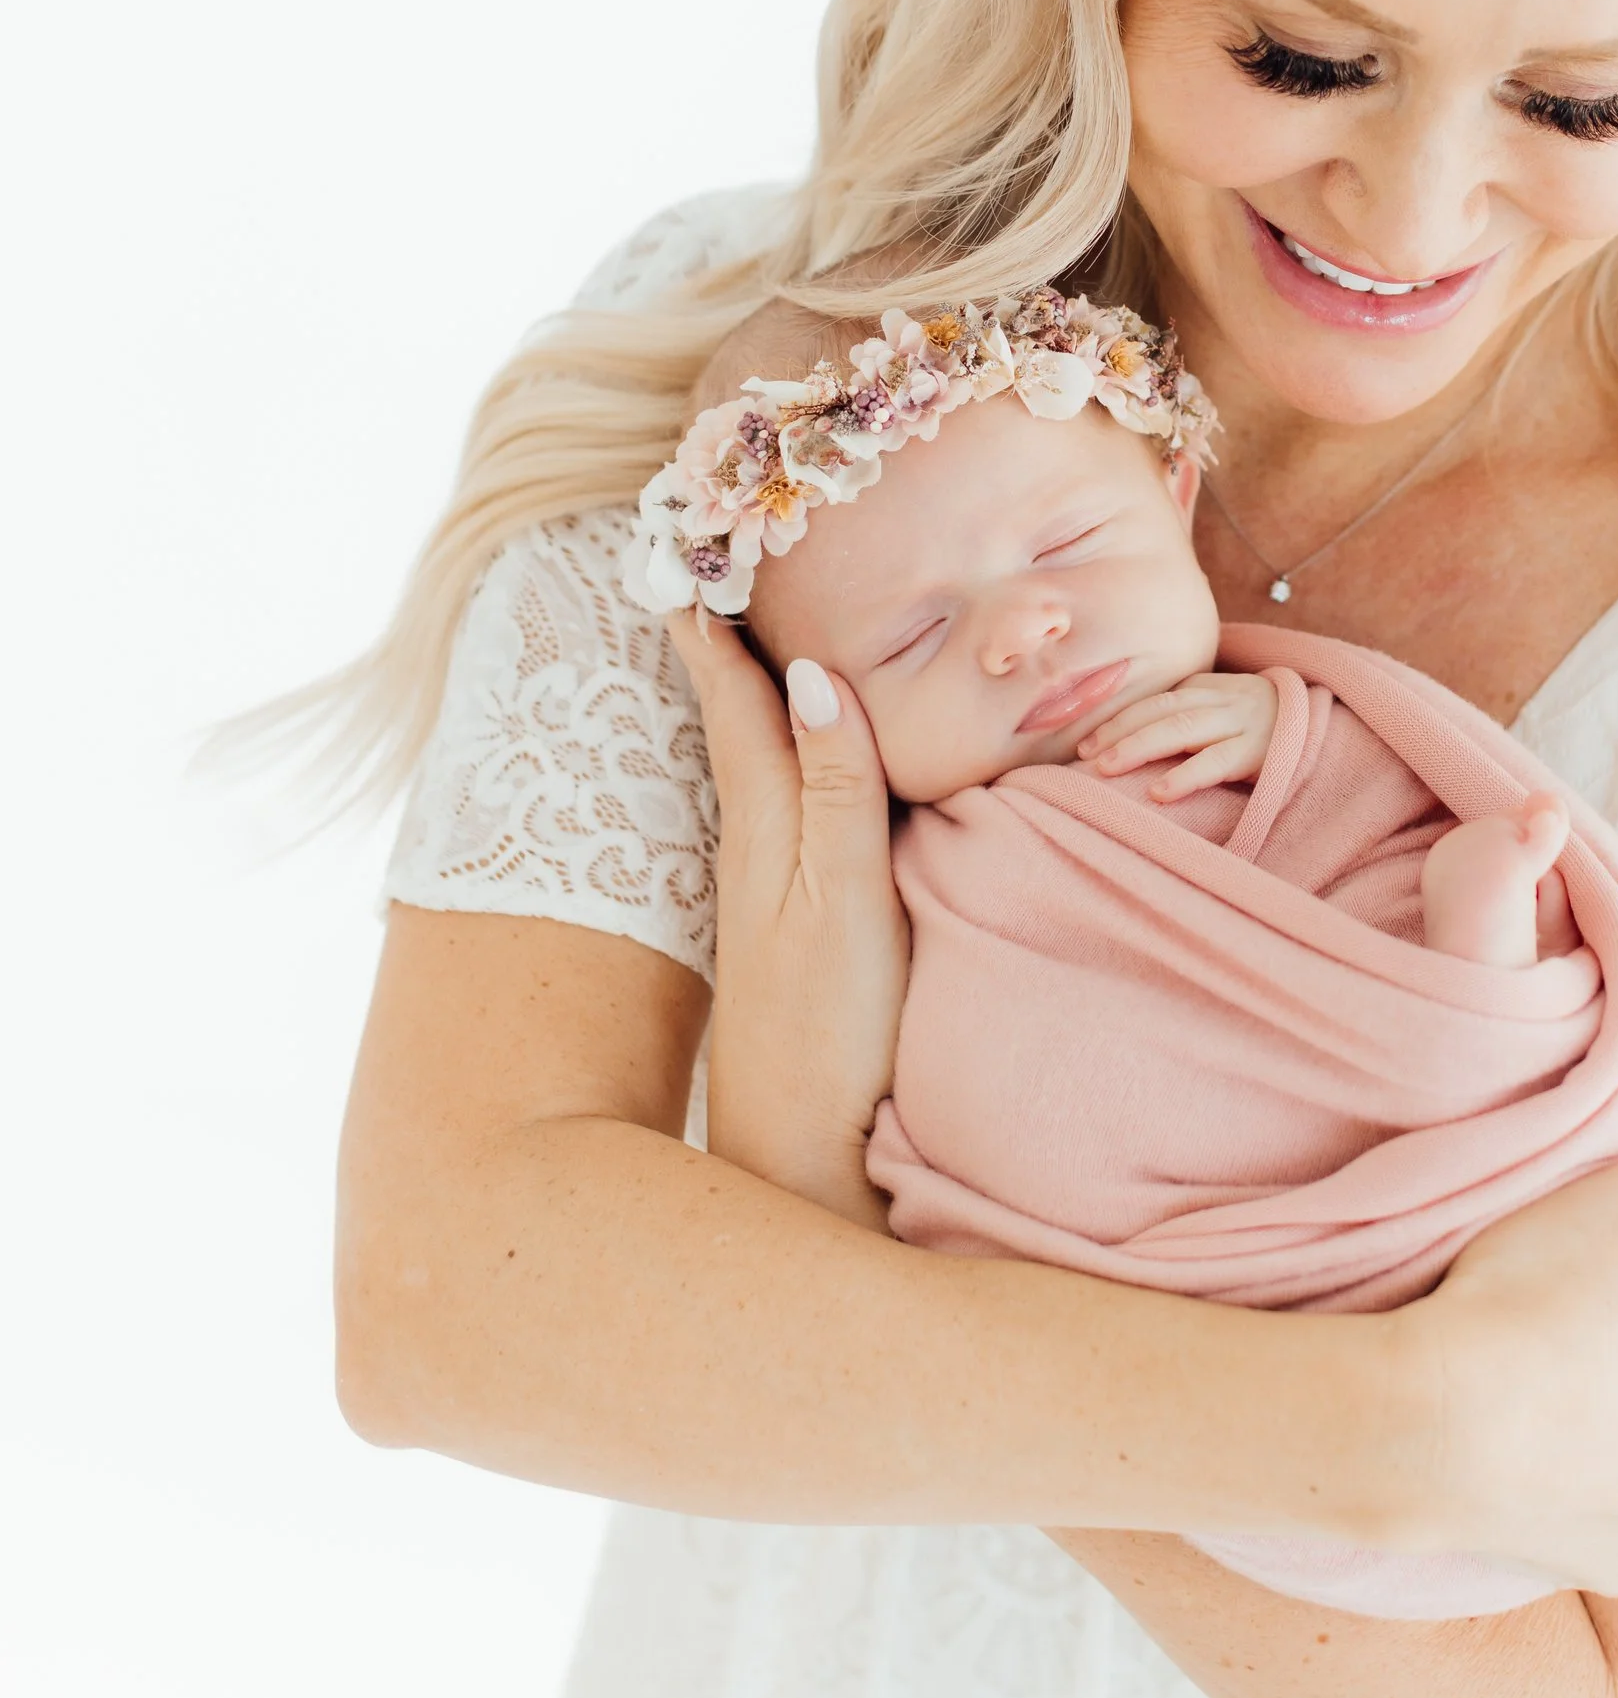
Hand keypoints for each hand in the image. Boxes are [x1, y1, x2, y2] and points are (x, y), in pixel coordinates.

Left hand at [668, 614, 910, 1224]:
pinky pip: (790, 808)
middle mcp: (758, 849)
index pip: (735, 697)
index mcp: (767, 827)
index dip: (714, 619)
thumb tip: (811, 669)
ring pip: (758, 764)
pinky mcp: (795, 932)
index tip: (693, 535)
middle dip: (726, 638)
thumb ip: (839, 787)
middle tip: (716, 554)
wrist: (803, 1162)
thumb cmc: (830, 1034)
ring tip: (754, 633)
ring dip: (753, 694)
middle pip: (737, 720)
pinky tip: (804, 770)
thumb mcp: (844, 899)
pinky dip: (790, 759)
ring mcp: (771, 894)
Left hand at [1075, 670, 1280, 801]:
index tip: (1084, 744)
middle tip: (1085, 756)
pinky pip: (1217, 762)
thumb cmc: (1261, 729)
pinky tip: (1160, 792)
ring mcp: (1242, 724)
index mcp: (1208, 690)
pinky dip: (1186, 776)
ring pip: (1182, 729)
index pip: (1154, 701)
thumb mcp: (1224, 712)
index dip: (1117, 719)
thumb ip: (1186, 718)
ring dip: (1140, 747)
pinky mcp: (1259, 752)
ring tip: (1107, 768)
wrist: (1325, 726)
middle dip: (1119, 731)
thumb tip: (1125, 744)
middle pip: (1162, 711)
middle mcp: (1222, 701)